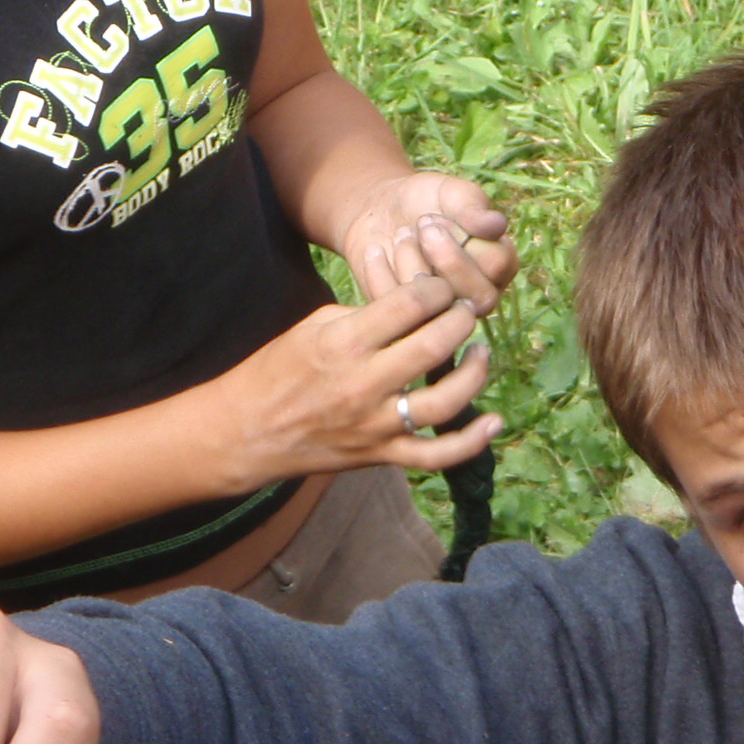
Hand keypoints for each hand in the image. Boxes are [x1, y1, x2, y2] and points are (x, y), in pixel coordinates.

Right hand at [211, 275, 501, 482]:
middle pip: (433, 347)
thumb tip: (416, 308)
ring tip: (483, 353)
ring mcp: (376, 424)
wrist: (247, 430)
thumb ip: (366, 316)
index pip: (408, 305)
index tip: (444, 287)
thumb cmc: (280, 369)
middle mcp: (364, 384)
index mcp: (344, 343)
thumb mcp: (314, 327)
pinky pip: (438, 455)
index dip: (436, 290)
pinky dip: (472, 442)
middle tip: (467, 311)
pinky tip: (496, 422)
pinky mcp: (383, 455)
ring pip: (444, 402)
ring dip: (474, 375)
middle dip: (460, 323)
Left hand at [335, 172, 515, 312]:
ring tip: (401, 236)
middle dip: (443, 256)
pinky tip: (378, 252)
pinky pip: (405, 309)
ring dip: (414, 262)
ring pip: (443, 305)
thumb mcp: (449, 192)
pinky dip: (384, 274)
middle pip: (479, 295)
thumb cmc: (424, 201)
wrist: (380, 214)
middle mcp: (482, 295)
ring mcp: (449, 313)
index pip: (497, 263)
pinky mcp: (414, 321)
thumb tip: (497, 224)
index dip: (461, 237)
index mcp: (500, 265)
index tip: (433, 216)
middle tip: (421, 226)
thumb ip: (474, 205)